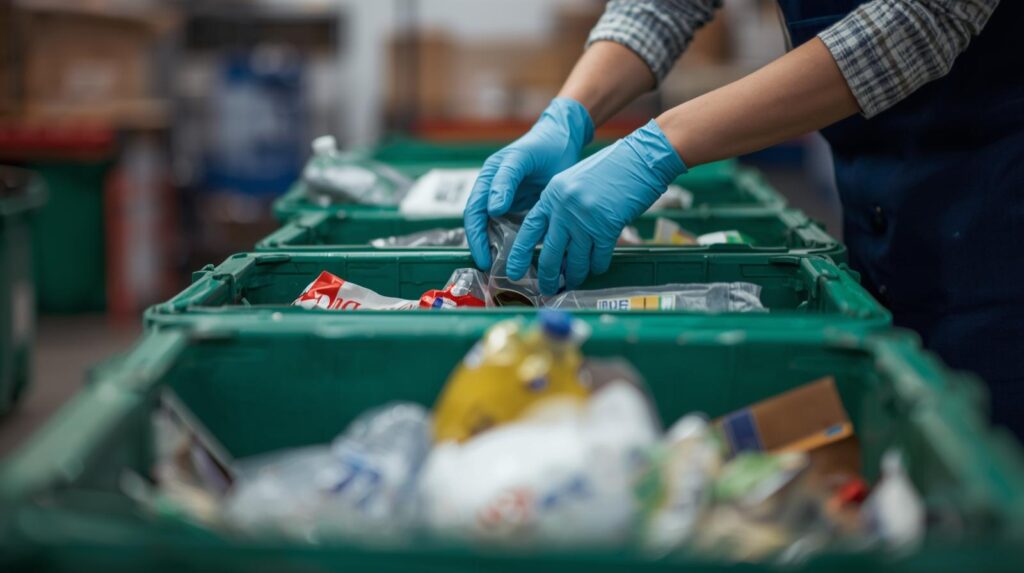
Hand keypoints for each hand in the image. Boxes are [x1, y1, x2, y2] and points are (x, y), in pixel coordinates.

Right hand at [464, 97, 593, 269]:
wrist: (564, 140)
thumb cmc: (543, 145)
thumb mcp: (522, 159)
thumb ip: (506, 180)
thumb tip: (492, 209)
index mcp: (488, 178)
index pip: (474, 212)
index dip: (476, 236)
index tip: (484, 256)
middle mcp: (493, 191)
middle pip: (481, 225)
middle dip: (483, 248)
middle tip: (490, 269)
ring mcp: (507, 201)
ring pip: (496, 230)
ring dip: (497, 248)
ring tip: (503, 268)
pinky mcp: (522, 208)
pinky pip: (514, 229)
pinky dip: (515, 243)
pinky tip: (522, 257)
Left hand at [506, 120, 686, 294]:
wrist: (639, 158)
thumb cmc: (611, 169)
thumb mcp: (575, 183)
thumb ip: (562, 208)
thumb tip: (557, 241)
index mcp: (552, 194)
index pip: (530, 229)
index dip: (519, 253)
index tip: (513, 271)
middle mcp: (564, 207)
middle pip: (549, 252)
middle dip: (548, 276)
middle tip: (547, 289)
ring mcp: (585, 218)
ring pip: (575, 260)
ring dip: (575, 275)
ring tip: (573, 282)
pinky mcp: (607, 227)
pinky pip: (598, 258)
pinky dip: (597, 266)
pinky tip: (597, 267)